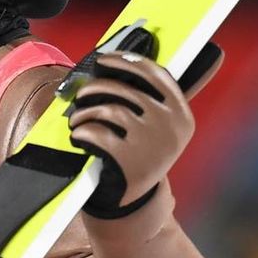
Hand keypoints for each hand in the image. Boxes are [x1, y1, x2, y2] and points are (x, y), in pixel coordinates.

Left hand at [68, 44, 222, 218]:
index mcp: (181, 114)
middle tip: (80, 93)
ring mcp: (152, 143)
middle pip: (125, 89)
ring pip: (108, 108)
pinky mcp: (130, 159)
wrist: (134, 199)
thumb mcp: (156, 128)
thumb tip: (119, 60)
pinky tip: (78, 136)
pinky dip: (81, 131)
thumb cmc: (139, 153)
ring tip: (76, 119)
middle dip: (95, 87)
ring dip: (84, 112)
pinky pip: (95, 132)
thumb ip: (148, 98)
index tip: (104, 57)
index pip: (156, 73)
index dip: (127, 60)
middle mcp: (172, 126)